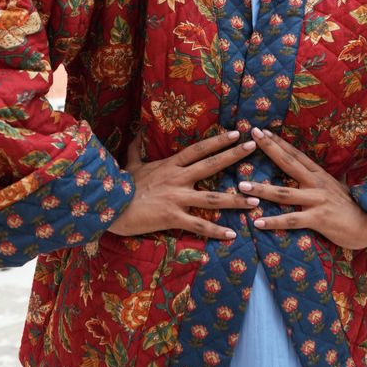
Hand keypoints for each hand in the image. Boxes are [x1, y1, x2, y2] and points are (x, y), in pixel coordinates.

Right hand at [110, 130, 258, 239]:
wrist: (110, 207)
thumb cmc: (121, 186)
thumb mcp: (131, 164)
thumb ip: (136, 149)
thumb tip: (135, 132)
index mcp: (170, 165)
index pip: (199, 149)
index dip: (218, 140)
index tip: (236, 133)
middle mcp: (178, 178)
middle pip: (211, 165)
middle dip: (234, 156)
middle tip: (253, 147)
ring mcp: (177, 198)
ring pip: (213, 198)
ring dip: (236, 200)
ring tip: (256, 200)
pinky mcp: (173, 217)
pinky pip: (199, 226)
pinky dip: (216, 231)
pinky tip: (232, 234)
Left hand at [238, 128, 366, 249]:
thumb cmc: (352, 208)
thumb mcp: (335, 188)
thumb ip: (318, 181)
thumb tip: (303, 173)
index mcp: (319, 174)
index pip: (295, 154)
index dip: (278, 142)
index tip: (261, 131)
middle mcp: (316, 183)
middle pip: (288, 163)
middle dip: (269, 148)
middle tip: (251, 136)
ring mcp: (317, 200)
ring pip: (284, 193)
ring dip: (261, 189)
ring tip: (241, 186)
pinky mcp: (318, 218)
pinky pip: (291, 220)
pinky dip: (273, 221)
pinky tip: (256, 221)